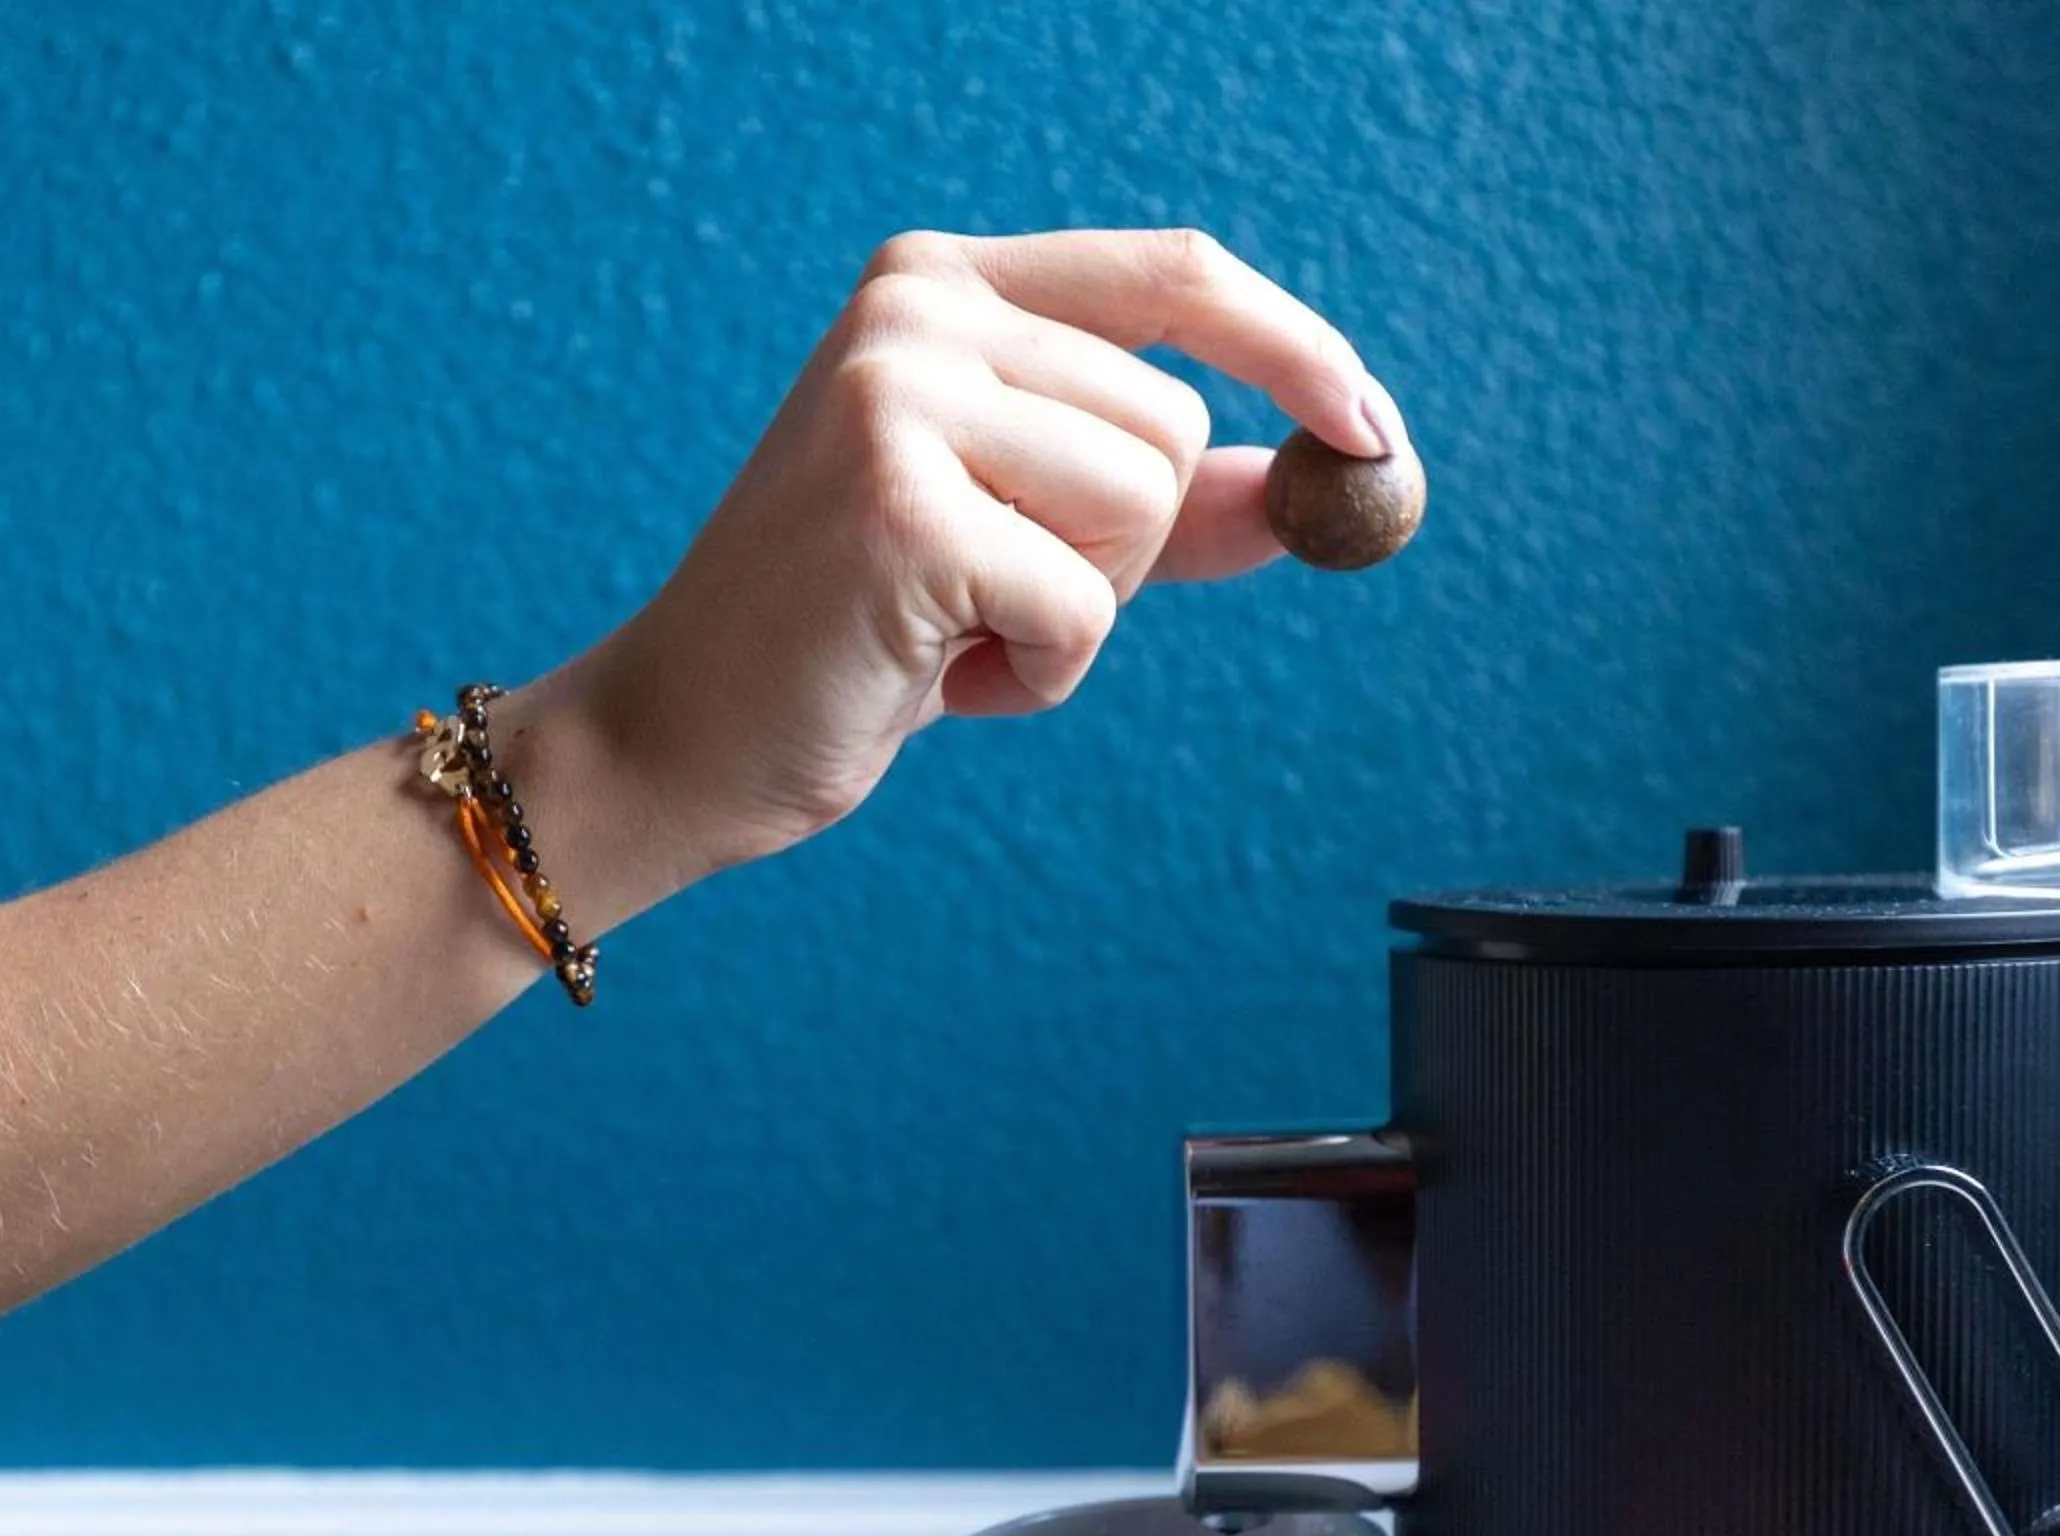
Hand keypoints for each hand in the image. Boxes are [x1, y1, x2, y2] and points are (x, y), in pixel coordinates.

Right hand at [589, 228, 1410, 872]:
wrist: (685, 737)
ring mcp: (900, 401)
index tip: (1375, 431)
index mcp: (941, 285)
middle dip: (1121, 550)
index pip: (1176, 275)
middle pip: (1176, 425)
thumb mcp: (1027, 544)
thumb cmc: (856, 638)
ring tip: (955, 631)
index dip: (1296, 349)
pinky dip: (1040, 674)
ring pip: (1145, 508)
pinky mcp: (903, 511)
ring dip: (1080, 613)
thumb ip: (1166, 501)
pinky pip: (1089, 606)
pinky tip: (936, 674)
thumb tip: (1331, 472)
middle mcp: (916, 314)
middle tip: (986, 596)